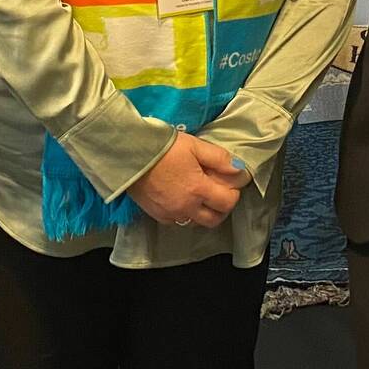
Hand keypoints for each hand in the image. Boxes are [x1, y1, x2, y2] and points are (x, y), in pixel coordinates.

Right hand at [126, 130, 243, 228]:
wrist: (128, 154)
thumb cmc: (163, 147)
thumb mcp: (195, 146)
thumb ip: (219, 159)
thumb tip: (239, 170)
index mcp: (198, 190)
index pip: (227, 203)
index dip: (233, 193)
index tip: (230, 182)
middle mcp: (186, 207)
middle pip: (214, 220)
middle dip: (221, 208)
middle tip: (219, 192)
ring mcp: (170, 214)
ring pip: (195, 222)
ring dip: (203, 212)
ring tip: (199, 195)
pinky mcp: (156, 215)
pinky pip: (177, 221)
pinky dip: (184, 213)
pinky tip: (181, 198)